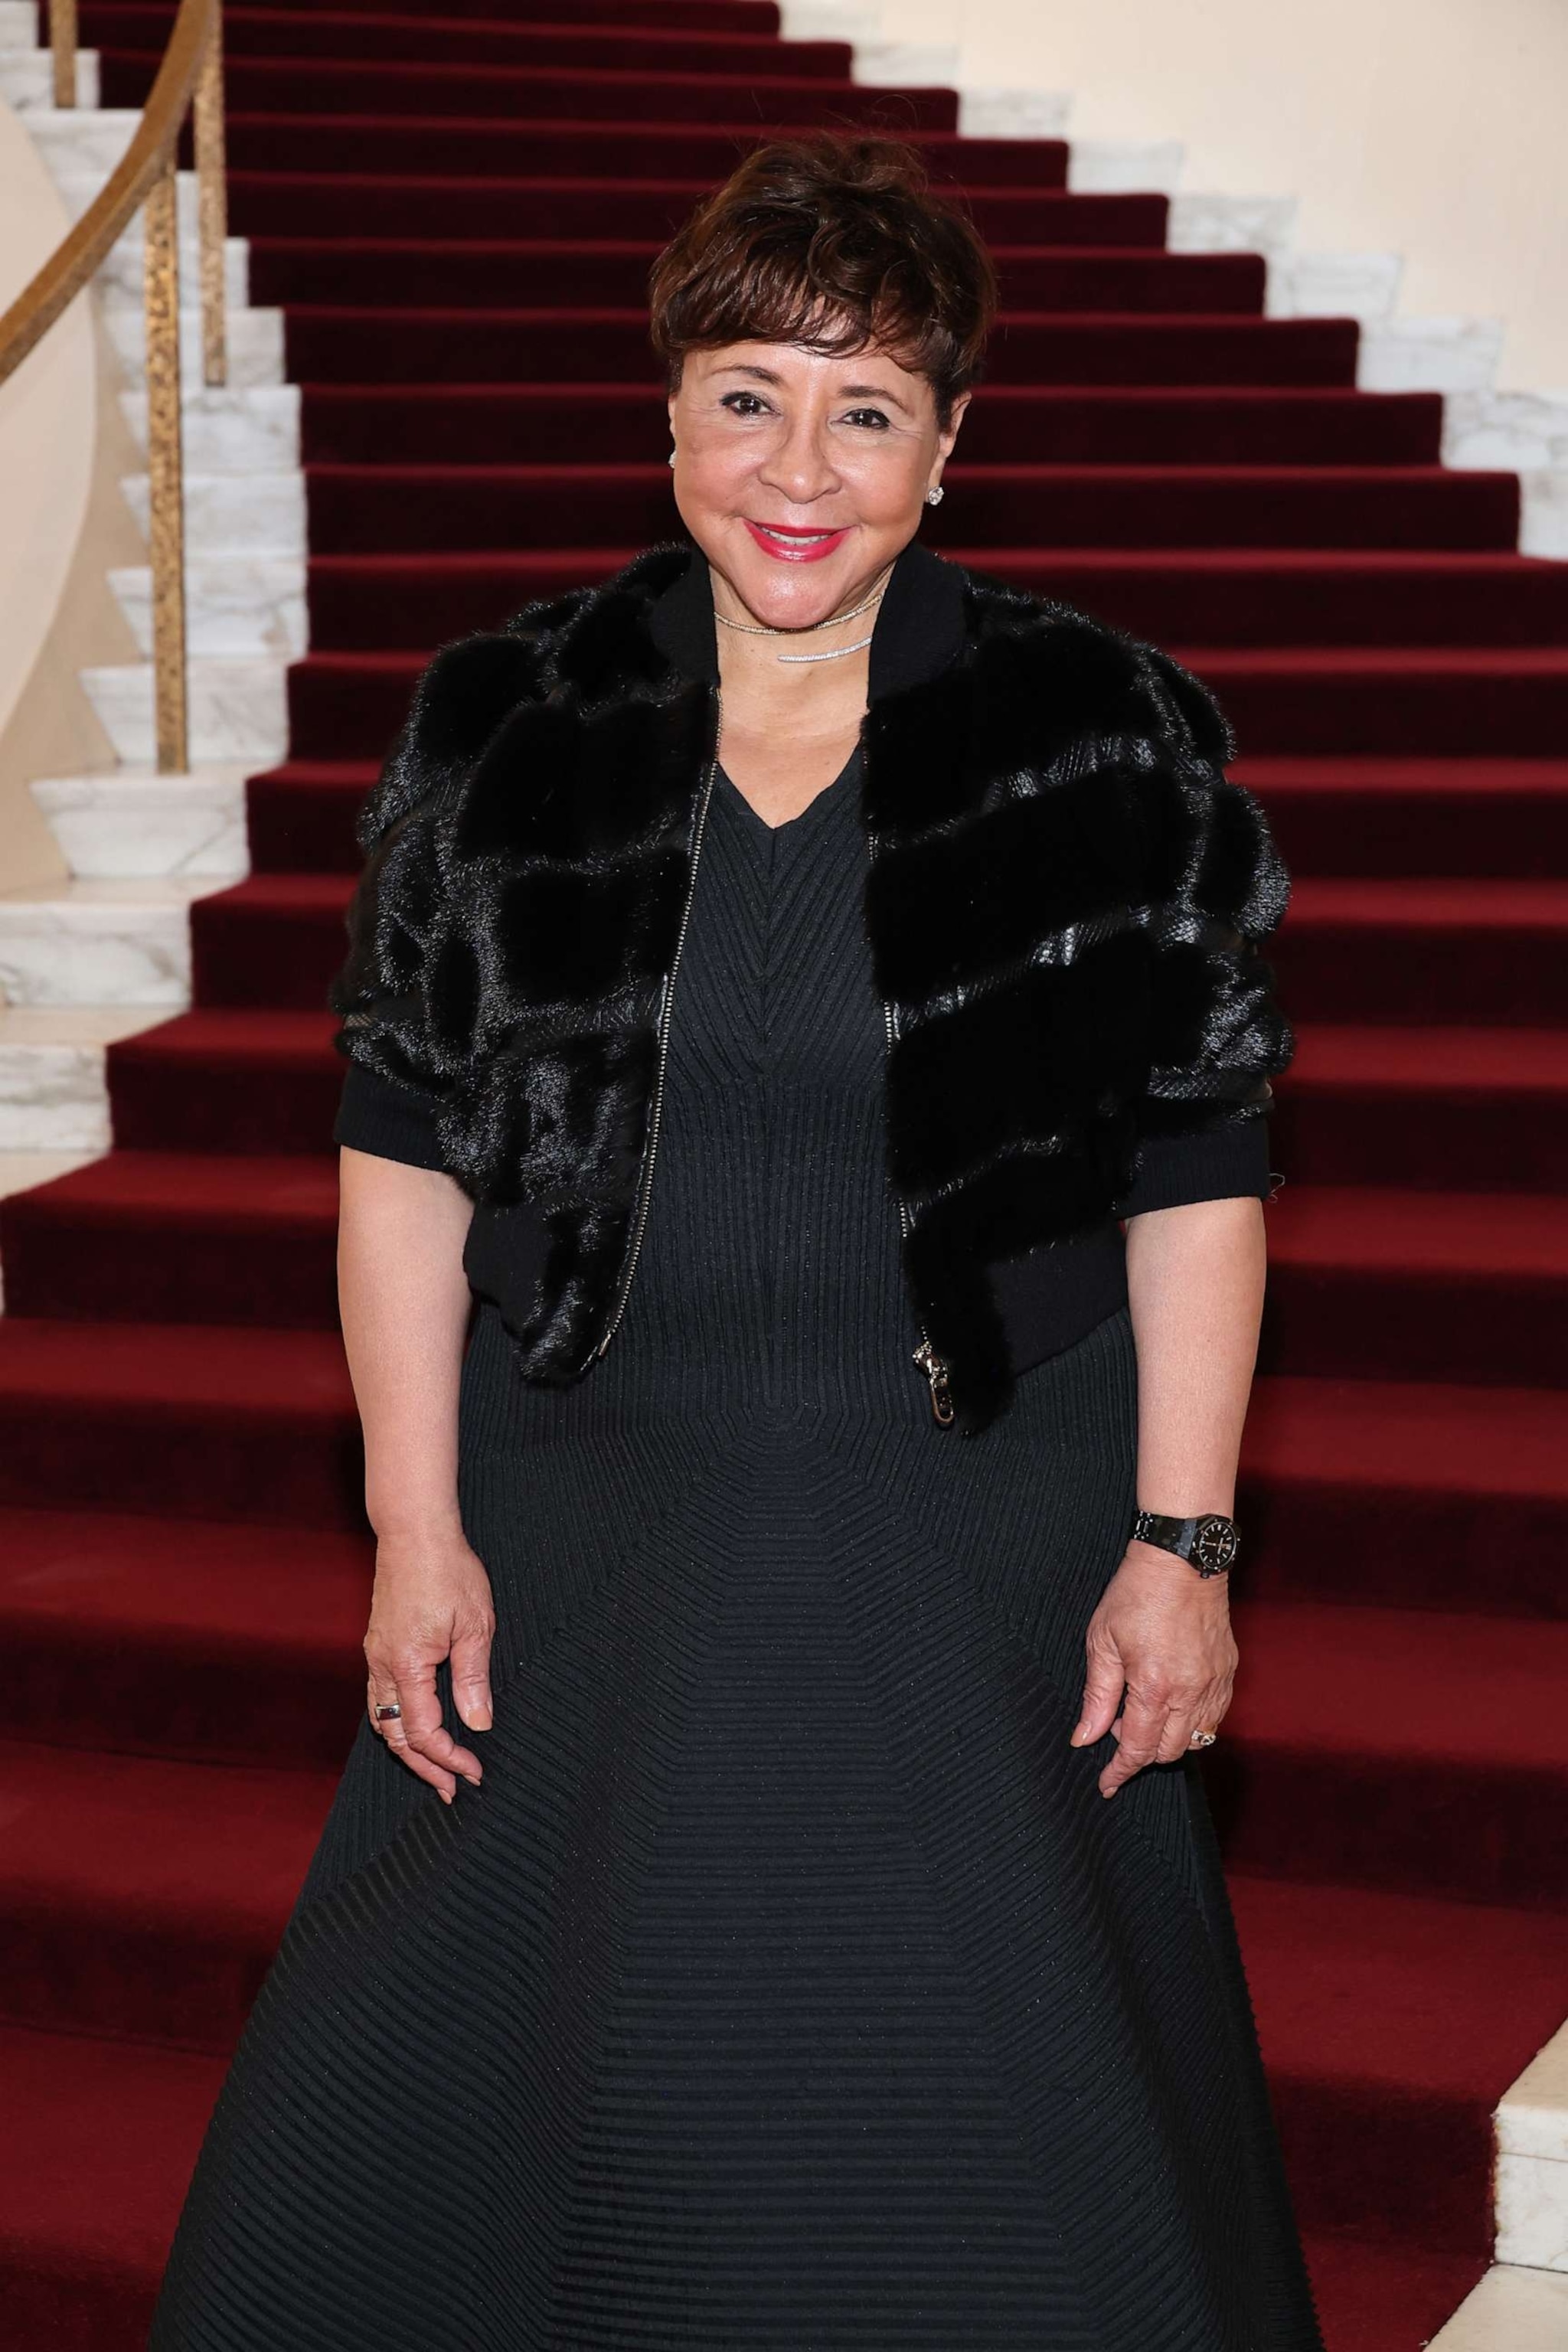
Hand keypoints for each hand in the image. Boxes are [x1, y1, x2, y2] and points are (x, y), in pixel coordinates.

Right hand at [363, 1520, 494, 1802]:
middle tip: (451, 1789)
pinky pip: (380, 1698)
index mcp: (407, 1664)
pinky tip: (415, 1727)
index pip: (424, 1732)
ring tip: (433, 1768)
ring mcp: (375, 1655)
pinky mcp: (378, 1645)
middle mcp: (382, 1665)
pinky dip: (397, 1723)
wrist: (414, 1532)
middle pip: (396, 1736)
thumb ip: (473, 1678)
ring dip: (407, 1749)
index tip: (473, 1773)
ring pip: (382, 1720)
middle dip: (424, 1767)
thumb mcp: (475, 1624)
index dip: (449, 1758)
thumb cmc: (449, 1570)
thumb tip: (478, 1724)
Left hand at [1070, 1541, 1237, 1797]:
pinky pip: (1214, 1716)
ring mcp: (1215, 1683)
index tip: (1106, 1784)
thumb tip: (1085, 1737)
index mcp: (1155, 1687)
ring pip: (1195, 1739)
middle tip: (1119, 1723)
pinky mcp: (1228, 1672)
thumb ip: (1096, 1696)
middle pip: (1168, 1751)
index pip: (1138, 1749)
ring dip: (1168, 1737)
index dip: (1119, 1771)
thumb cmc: (1136, 1594)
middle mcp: (1191, 1692)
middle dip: (1141, 1751)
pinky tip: (1172, 1699)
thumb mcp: (1102, 1642)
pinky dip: (1192, 1721)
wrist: (1181, 1559)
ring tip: (1144, 1707)